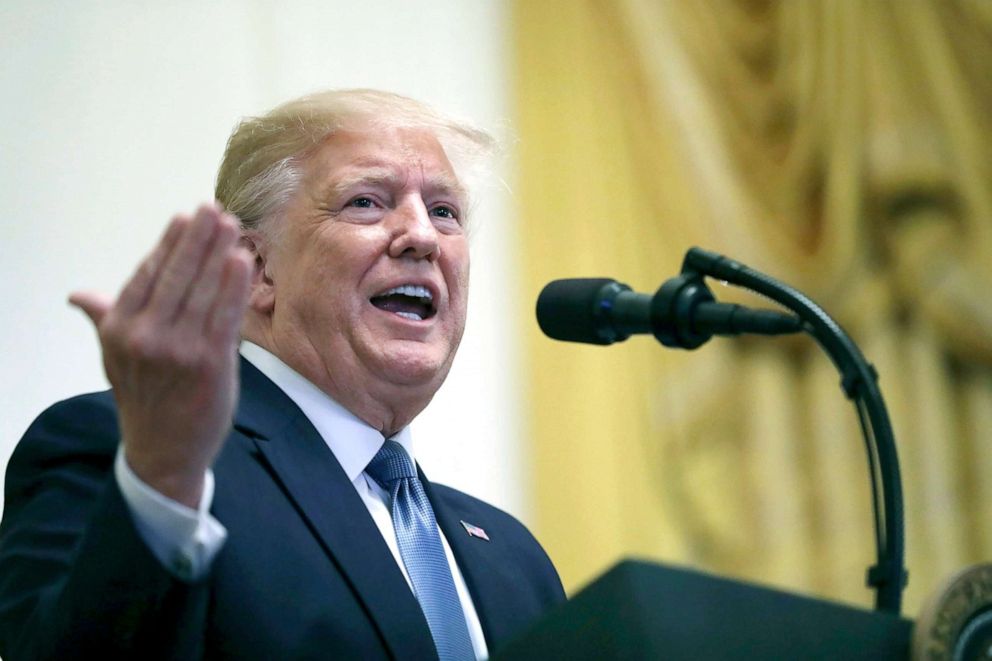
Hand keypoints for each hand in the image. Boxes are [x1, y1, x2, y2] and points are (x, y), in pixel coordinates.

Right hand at [70, 203, 252, 507]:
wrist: (163, 451)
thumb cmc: (145, 397)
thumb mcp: (115, 357)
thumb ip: (105, 318)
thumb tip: (78, 295)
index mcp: (119, 328)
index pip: (147, 274)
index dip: (169, 244)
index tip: (185, 217)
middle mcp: (144, 336)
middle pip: (176, 275)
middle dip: (197, 239)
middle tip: (213, 209)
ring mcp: (178, 349)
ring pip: (202, 290)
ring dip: (218, 253)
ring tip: (231, 226)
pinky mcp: (210, 363)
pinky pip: (224, 316)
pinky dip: (234, 286)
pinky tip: (242, 260)